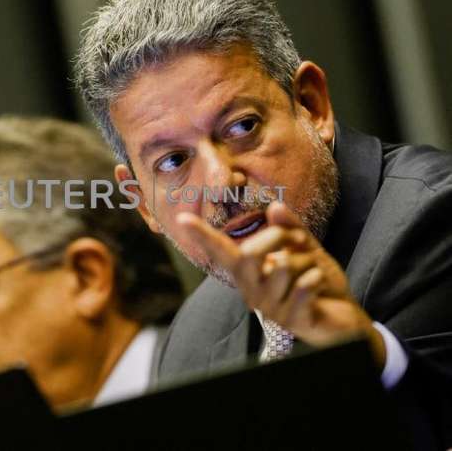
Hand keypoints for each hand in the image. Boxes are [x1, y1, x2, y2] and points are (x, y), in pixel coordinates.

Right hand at [177, 201, 385, 366]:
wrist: (344, 317)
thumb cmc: (318, 283)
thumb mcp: (306, 249)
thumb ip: (290, 228)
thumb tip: (273, 207)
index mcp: (251, 274)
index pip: (222, 252)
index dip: (203, 235)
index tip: (183, 218)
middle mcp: (253, 292)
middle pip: (250, 253)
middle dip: (279, 236)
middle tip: (299, 241)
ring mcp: (271, 309)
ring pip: (283, 266)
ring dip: (307, 261)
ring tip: (313, 272)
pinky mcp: (293, 320)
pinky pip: (303, 285)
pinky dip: (317, 277)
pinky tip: (319, 285)